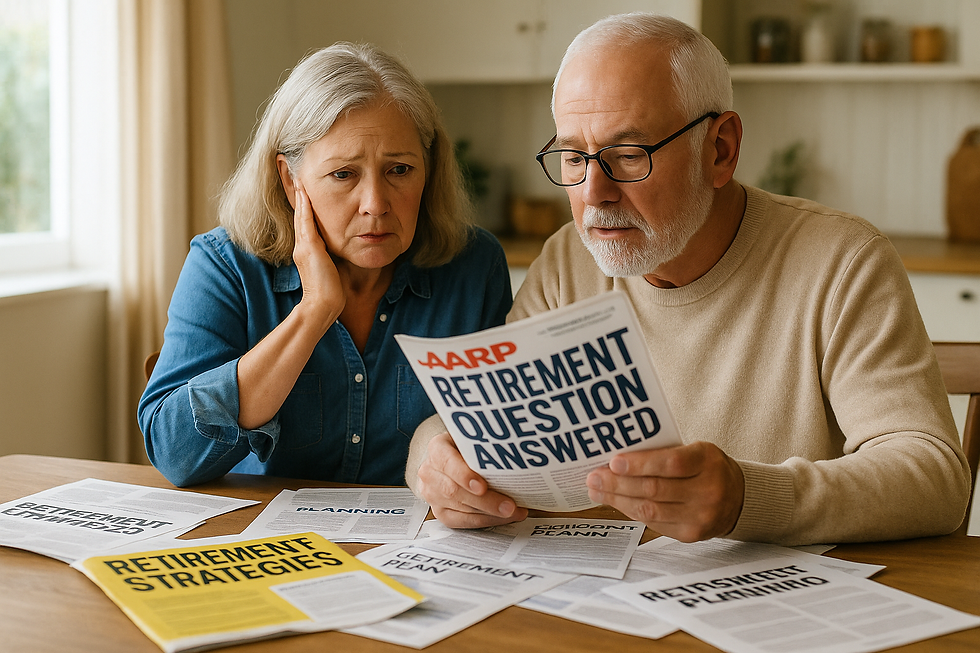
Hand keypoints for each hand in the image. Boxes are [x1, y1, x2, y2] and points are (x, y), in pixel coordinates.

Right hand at [291, 185, 344, 330]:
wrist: (323, 305)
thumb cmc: (331, 292)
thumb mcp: (331, 269)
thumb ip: (331, 257)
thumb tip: (342, 249)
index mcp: (307, 250)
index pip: (305, 222)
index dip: (303, 205)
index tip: (303, 188)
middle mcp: (302, 246)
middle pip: (298, 214)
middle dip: (297, 195)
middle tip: (293, 175)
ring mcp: (303, 246)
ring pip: (300, 215)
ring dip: (298, 195)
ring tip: (297, 177)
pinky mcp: (309, 248)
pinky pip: (305, 222)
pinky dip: (304, 206)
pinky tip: (304, 192)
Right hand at [416, 432, 527, 528]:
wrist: (453, 459)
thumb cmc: (466, 448)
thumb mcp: (472, 440)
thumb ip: (485, 446)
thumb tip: (518, 454)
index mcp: (437, 449)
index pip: (446, 462)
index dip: (463, 475)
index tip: (482, 486)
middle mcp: (430, 472)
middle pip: (455, 491)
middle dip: (486, 501)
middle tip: (509, 505)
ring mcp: (432, 494)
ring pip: (460, 508)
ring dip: (490, 513)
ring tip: (514, 511)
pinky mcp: (440, 512)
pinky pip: (462, 521)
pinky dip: (485, 520)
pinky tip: (502, 517)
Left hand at [586, 441, 744, 541]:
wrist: (738, 498)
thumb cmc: (707, 467)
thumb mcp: (695, 451)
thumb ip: (664, 453)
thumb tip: (618, 459)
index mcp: (707, 462)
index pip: (670, 464)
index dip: (640, 464)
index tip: (613, 462)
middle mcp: (707, 491)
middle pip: (654, 489)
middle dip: (618, 483)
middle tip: (594, 477)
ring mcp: (700, 516)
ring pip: (650, 510)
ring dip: (618, 499)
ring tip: (597, 490)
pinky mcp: (691, 534)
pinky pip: (653, 523)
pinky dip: (631, 511)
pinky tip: (616, 502)